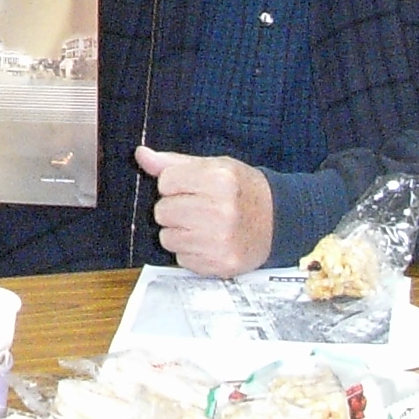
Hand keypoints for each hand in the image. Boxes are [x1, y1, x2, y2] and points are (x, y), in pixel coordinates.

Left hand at [133, 145, 275, 276]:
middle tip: (198, 207)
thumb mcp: (214, 166)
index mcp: (219, 179)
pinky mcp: (219, 265)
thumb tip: (140, 154)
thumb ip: (173, 163)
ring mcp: (220, 241)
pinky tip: (209, 242)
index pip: (165, 181)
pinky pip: (180, 259)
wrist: (278, 221)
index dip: (174, 184)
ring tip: (203, 226)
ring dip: (179, 232)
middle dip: (174, 208)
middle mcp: (220, 211)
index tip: (192, 187)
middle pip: (162, 211)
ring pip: (167, 238)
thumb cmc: (242, 190)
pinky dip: (190, 251)